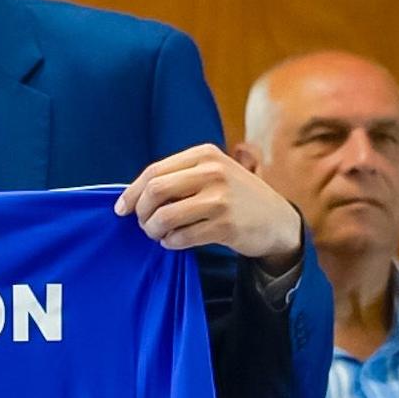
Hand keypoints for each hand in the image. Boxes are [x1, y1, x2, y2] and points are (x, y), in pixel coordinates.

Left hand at [114, 144, 301, 269]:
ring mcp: (221, 198)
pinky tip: (174, 242)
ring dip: (154, 230)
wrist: (277, 220)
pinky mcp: (226, 225)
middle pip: (155, 191)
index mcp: (205, 155)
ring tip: (158, 234)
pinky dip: (171, 243)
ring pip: (165, 216)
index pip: (154, 171)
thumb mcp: (213, 173)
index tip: (121, 209)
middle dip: (141, 212)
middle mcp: (213, 172)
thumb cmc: (236, 197)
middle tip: (143, 224)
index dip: (132, 192)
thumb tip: (133, 195)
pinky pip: (182, 237)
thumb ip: (179, 177)